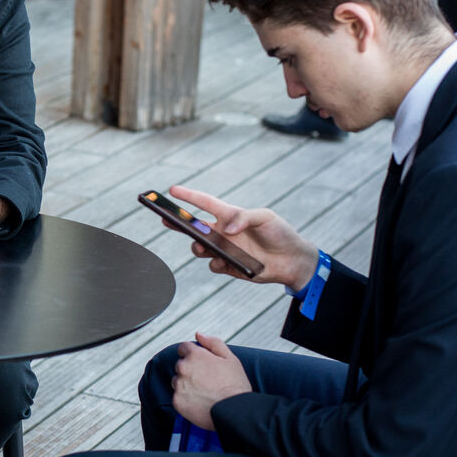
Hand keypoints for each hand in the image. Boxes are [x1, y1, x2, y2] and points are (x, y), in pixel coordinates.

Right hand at [167, 185, 318, 287]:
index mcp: (229, 215)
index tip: (171, 190)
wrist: (292, 260)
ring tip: (201, 246)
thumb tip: (226, 230)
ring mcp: (224, 250)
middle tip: (164, 219)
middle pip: (194, 227)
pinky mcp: (228, 266)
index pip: (204, 203)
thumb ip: (244, 217)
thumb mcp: (265, 217)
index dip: (188, 196)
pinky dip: (216, 263)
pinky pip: (213, 265)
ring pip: (199, 247)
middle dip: (177, 223)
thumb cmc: (279, 233)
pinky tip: (224, 262)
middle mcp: (222, 232)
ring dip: (197, 246)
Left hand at [170, 333, 251, 430]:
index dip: (193, 355)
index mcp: (195, 355)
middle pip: (181, 365)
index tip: (201, 364)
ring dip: (186, 384)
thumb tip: (198, 334)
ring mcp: (179, 385)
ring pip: (178, 381)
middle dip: (190, 370)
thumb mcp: (230, 358)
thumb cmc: (235, 385)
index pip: (183, 348)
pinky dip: (186, 399)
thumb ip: (213, 343)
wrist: (235, 411)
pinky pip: (178, 397)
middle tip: (207, 381)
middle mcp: (183, 368)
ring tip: (204, 392)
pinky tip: (200, 402)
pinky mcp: (177, 401)